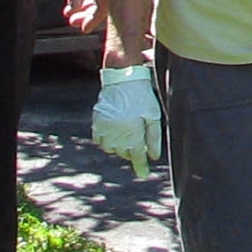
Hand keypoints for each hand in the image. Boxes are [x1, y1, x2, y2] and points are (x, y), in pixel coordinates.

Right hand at [92, 63, 163, 178]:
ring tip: (127, 135)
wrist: (122, 76)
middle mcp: (118, 133)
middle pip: (125, 153)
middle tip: (138, 143)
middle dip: (132, 152)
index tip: (143, 175)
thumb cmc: (142, 95)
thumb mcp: (153, 115)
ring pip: (111, 148)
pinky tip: (114, 133)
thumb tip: (153, 157)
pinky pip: (99, 140)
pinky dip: (106, 140)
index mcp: (133, 132)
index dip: (141, 167)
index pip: (137, 156)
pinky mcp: (97, 121)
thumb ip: (154, 137)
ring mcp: (105, 128)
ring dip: (119, 147)